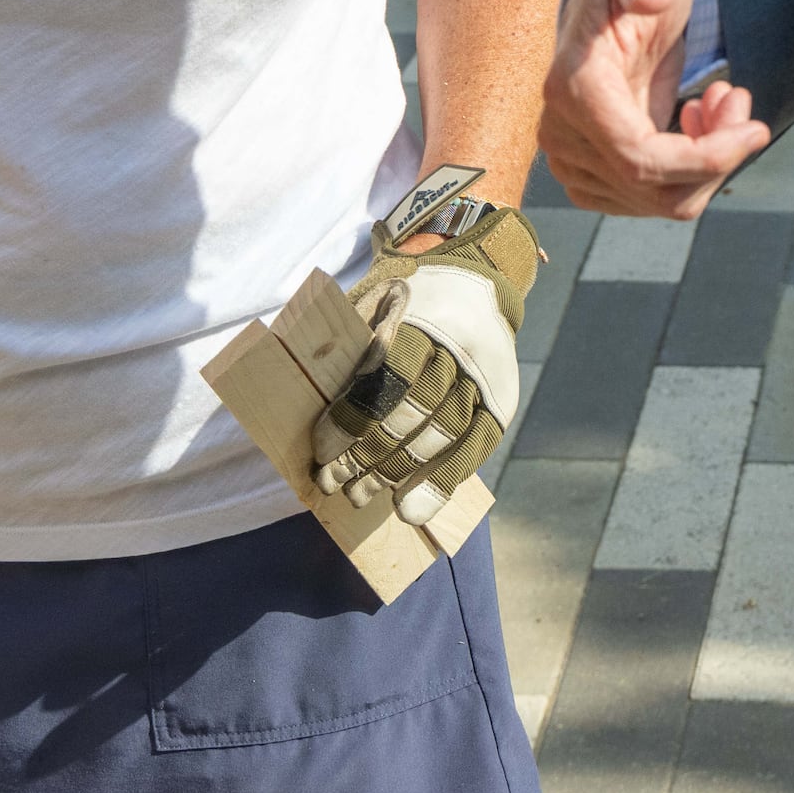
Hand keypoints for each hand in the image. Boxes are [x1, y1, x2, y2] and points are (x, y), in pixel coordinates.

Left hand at [311, 204, 541, 527]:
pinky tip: (409, 509)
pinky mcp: (500, 402)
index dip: (350, 418)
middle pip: (409, 412)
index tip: (321, 449)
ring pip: (439, 434)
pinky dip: (441, 483)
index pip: (383, 375)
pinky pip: (472, 449)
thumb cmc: (410, 301)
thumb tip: (294, 378)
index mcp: (420, 316)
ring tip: (358, 495)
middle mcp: (456, 347)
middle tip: (332, 483)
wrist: (478, 283)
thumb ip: (347, 335)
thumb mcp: (377, 298)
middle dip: (365, 455)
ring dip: (394, 473)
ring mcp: (482, 376)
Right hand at [540, 0, 769, 220]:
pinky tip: (696, 120)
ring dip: (707, 161)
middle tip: (737, 97)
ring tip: (721, 101)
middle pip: (655, 189)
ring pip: (660, 201)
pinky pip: (652, 198)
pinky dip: (690, 170)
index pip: (639, 160)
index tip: (756, 130)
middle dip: (716, 155)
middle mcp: (562, 133)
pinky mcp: (591, 174)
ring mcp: (572, 160)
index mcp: (573, 88)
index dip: (706, 159)